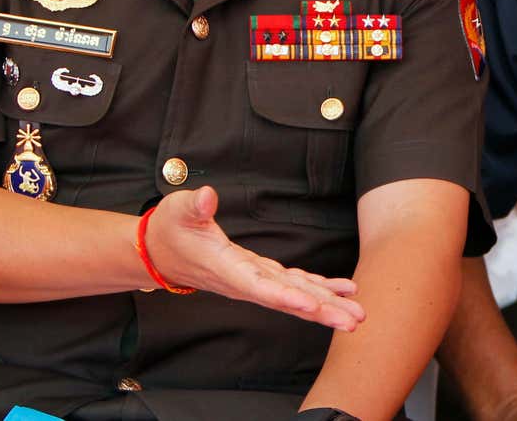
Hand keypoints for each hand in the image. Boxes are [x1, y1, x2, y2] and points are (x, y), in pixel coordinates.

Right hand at [143, 186, 365, 330]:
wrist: (159, 251)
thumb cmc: (170, 230)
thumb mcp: (177, 211)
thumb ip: (193, 206)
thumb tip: (208, 197)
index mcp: (226, 269)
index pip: (258, 286)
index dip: (285, 296)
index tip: (311, 305)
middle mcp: (244, 281)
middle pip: (287, 299)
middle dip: (321, 310)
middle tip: (353, 320)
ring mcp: (254, 280)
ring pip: (295, 295)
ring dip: (327, 305)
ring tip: (357, 313)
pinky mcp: (260, 274)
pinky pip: (294, 284)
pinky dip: (319, 288)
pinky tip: (342, 291)